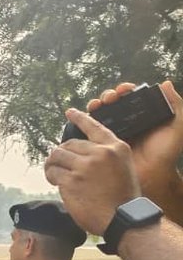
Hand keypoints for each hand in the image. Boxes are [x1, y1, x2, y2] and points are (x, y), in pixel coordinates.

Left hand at [44, 108, 141, 235]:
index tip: (70, 112)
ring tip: (54, 173)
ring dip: (52, 164)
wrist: (122, 217)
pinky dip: (51, 176)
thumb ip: (104, 158)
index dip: (80, 118)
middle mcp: (101, 153)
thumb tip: (79, 155)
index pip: (95, 127)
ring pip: (58, 155)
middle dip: (61, 153)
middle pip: (69, 143)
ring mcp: (85, 166)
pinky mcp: (72, 180)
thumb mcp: (122, 168)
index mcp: (116, 148)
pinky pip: (54, 172)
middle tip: (58, 164)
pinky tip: (55, 182)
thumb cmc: (122, 198)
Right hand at [88, 81, 182, 211]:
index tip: (123, 91)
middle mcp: (126, 123)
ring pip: (100, 116)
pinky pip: (92, 133)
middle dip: (107, 96)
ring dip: (95, 107)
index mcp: (141, 116)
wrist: (152, 175)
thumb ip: (176, 105)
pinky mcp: (103, 146)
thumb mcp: (178, 126)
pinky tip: (86, 120)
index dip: (124, 91)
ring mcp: (113, 135)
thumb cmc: (166, 153)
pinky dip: (86, 125)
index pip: (130, 98)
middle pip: (112, 104)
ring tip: (95, 106)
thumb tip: (164, 84)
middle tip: (109, 99)